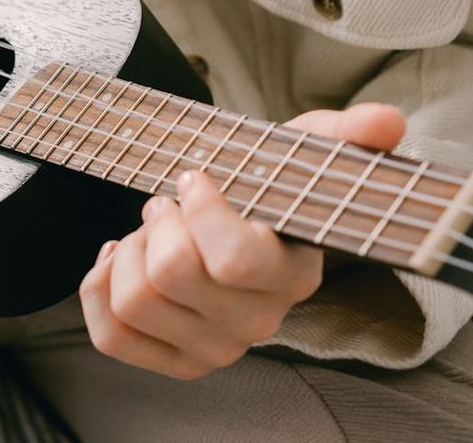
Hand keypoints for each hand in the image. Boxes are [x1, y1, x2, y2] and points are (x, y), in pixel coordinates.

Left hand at [80, 103, 405, 378]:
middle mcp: (256, 324)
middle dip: (158, 221)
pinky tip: (121, 258)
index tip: (194, 178)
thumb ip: (342, 135)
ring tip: (151, 232)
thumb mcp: (300, 155)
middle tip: (168, 205)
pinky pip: (110, 334)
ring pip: (133, 300)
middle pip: (170, 274)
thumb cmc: (264, 195)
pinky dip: (100, 286)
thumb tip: (383, 122)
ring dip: (128, 250)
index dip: (200, 209)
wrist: (242, 237)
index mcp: (293, 277)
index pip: (234, 258)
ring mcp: (212, 350)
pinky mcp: (170, 360)